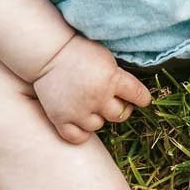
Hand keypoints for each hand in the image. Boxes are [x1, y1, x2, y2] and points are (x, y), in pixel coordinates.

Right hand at [32, 35, 151, 143]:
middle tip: (110, 99)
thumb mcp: (106, 58)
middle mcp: (97, 97)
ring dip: (96, 117)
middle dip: (119, 108)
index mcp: (111, 79)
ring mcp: (78, 110)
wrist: (47, 52)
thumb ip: (119, 76)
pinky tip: (79, 120)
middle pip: (120, 115)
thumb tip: (133, 95)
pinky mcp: (61, 118)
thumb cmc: (79, 52)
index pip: (139, 96)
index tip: (140, 99)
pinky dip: (81, 132)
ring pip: (98, 125)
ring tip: (87, 103)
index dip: (142, 98)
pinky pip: (77, 137)